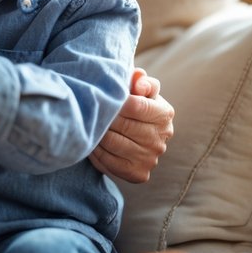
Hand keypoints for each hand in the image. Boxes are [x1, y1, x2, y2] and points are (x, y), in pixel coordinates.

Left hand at [90, 67, 174, 183]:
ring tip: (87, 123)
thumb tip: (138, 78)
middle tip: (89, 109)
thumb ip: (141, 80)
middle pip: (123, 126)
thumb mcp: (140, 87)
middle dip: (104, 116)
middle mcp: (161, 139)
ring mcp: (150, 159)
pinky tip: (91, 141)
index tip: (100, 95)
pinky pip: (109, 163)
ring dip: (97, 133)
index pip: (137, 106)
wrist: (133, 132)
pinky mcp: (138, 174)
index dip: (116, 100)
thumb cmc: (133, 102)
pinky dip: (95, 151)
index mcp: (164, 114)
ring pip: (113, 144)